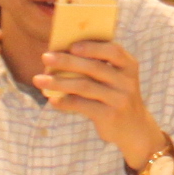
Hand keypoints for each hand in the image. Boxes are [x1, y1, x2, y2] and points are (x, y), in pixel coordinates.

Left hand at [38, 36, 157, 165]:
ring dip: (59, 82)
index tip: (71, 46)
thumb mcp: (116, 78)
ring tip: (38, 80)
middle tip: (45, 57)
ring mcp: (119, 99)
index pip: (113, 51)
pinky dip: (65, 102)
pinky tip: (52, 100)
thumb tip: (62, 54)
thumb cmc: (116, 95)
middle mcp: (126, 82)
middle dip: (67, 61)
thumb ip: (98, 66)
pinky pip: (82, 106)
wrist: (135, 128)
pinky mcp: (110, 116)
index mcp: (129, 66)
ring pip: (84, 86)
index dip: (92, 47)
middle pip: (94, 67)